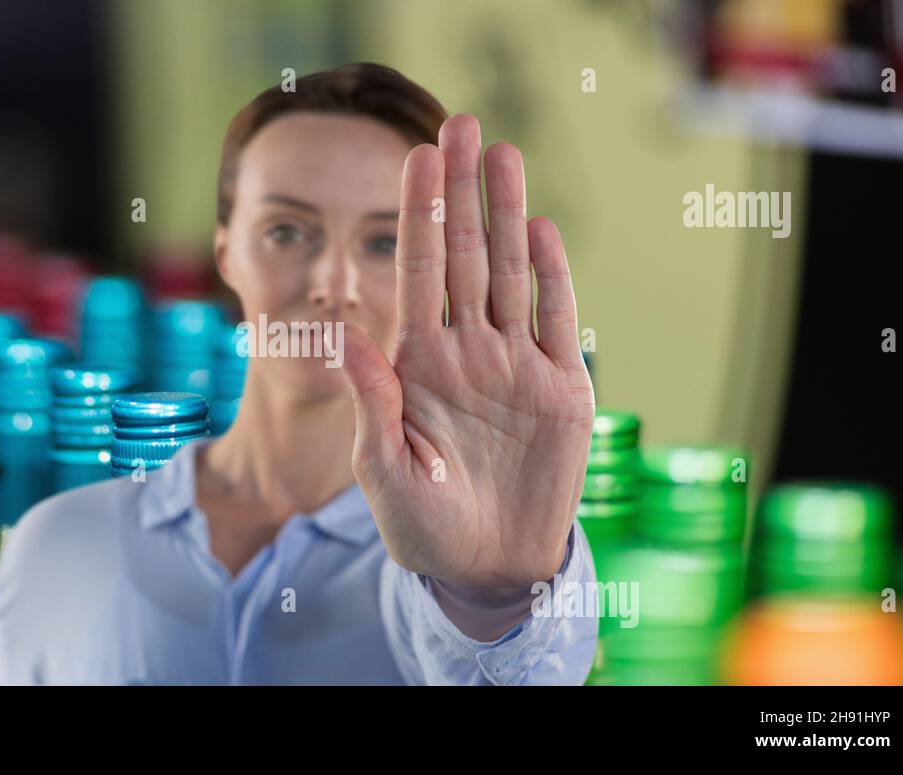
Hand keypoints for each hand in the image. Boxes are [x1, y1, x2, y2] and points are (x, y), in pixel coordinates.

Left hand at [340, 114, 593, 588]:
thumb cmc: (422, 527)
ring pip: (511, 274)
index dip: (417, 215)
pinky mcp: (560, 390)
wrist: (487, 569)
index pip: (416, 274)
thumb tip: (341, 335)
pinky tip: (539, 228)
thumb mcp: (383, 469)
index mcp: (418, 364)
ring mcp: (514, 365)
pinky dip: (551, 276)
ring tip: (503, 153)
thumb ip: (371, 401)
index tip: (415, 155)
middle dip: (461, 192)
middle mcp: (466, 351)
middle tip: (461, 123)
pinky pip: (555, 321)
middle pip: (465, 256)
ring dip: (507, 214)